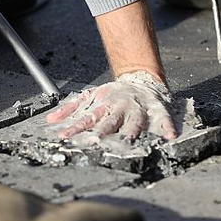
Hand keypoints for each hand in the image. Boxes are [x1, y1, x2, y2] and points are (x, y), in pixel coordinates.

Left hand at [46, 71, 176, 139]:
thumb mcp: (89, 96)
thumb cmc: (113, 93)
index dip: (76, 128)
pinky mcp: (156, 109)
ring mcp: (138, 108)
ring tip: (129, 142)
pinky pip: (163, 118)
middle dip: (102, 132)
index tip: (65, 137)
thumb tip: (50, 120)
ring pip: (135, 121)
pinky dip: (168, 126)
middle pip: (110, 122)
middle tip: (94, 142)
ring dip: (132, 132)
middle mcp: (120, 107)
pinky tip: (170, 135)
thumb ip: (70, 109)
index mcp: (104, 105)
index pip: (86, 118)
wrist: (139, 78)